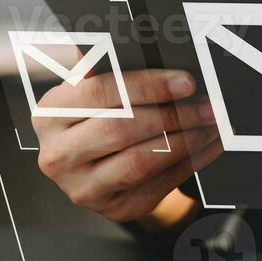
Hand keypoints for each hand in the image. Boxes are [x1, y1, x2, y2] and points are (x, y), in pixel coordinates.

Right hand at [33, 68, 220, 223]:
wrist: (92, 165)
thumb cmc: (95, 119)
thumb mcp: (91, 94)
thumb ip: (111, 74)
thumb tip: (150, 52)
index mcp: (50, 114)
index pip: (101, 93)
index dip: (148, 86)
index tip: (185, 82)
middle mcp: (59, 155)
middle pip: (121, 130)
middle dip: (173, 116)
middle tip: (207, 106)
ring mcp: (84, 187)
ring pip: (141, 162)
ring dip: (185, 142)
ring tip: (210, 125)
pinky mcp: (112, 208)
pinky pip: (157, 185)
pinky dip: (189, 164)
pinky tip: (206, 146)